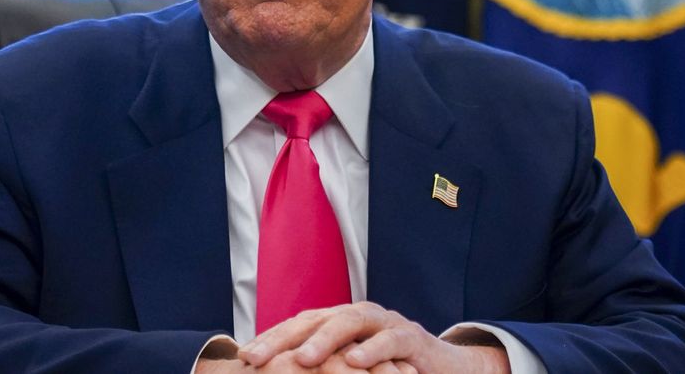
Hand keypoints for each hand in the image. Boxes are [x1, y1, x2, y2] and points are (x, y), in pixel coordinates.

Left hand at [236, 302, 508, 373]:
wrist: (443, 368)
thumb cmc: (389, 369)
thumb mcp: (350, 369)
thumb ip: (321, 368)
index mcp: (337, 322)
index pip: (297, 326)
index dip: (269, 340)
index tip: (241, 358)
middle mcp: (357, 316)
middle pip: (314, 319)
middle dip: (282, 339)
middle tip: (254, 358)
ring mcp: (385, 322)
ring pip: (350, 322)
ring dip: (324, 340)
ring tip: (302, 359)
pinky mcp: (412, 337)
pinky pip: (391, 339)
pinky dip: (373, 349)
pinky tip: (356, 361)